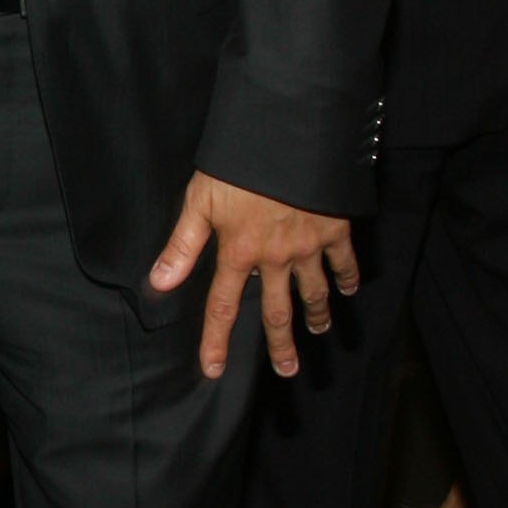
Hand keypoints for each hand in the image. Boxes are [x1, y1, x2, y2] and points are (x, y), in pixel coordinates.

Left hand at [147, 172, 359, 379]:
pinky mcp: (334, 227)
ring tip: (319, 331)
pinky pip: (343, 260)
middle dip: (281, 344)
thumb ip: (182, 244)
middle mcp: (275, 257)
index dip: (216, 340)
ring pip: (313, 291)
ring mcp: (308, 245)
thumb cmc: (239, 165)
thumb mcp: (201, 200)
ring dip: (316, 314)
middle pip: (276, 311)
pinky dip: (348, 277)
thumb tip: (159, 283)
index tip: (214, 370)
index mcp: (239, 252)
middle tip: (288, 370)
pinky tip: (349, 289)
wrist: (288, 136)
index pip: (223, 306)